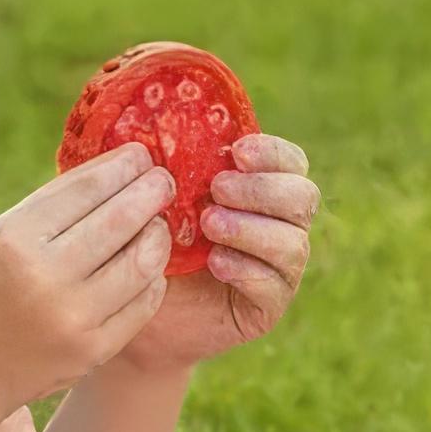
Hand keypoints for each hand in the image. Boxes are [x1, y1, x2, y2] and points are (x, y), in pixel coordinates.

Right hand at [0, 149, 170, 419]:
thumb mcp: (1, 235)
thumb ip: (55, 204)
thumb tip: (118, 165)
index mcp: (14, 241)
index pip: (86, 191)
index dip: (123, 167)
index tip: (142, 155)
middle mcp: (45, 278)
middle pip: (121, 221)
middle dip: (151, 192)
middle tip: (164, 181)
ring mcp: (73, 319)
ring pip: (142, 262)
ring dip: (158, 234)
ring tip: (156, 223)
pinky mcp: (94, 350)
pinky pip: (143, 302)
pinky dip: (153, 277)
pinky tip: (148, 264)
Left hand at [117, 133, 318, 372]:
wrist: (127, 307)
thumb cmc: (138, 242)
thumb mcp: (148, 197)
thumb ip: (160, 164)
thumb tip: (149, 124)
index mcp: (260, 189)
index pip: (291, 162)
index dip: (273, 153)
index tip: (236, 151)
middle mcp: (278, 226)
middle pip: (303, 197)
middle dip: (262, 189)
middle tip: (216, 189)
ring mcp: (278, 269)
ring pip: (294, 242)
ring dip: (251, 228)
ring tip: (208, 225)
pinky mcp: (268, 307)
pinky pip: (275, 284)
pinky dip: (247, 269)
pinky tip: (215, 263)